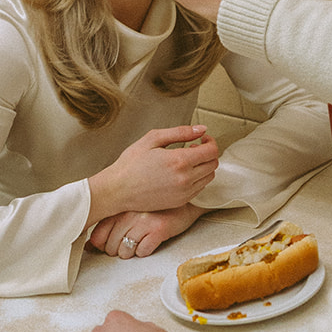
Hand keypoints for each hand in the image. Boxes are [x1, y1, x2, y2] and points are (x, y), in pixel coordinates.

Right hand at [87, 125, 218, 225]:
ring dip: (203, 167)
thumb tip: (201, 129)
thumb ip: (180, 132)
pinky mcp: (180, 202)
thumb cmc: (131, 163)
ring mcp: (184, 193)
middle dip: (208, 153)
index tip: (202, 139)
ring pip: (208, 178)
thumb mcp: (153, 139)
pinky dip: (197, 179)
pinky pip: (199, 189)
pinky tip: (181, 173)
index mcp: (179, 161)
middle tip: (194, 147)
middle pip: (213, 165)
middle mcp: (185, 179)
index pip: (212, 151)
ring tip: (186, 160)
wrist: (118, 190)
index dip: (210, 142)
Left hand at [88, 203, 204, 258]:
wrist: (185, 200)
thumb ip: (109, 224)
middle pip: (110, 247)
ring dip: (131, 252)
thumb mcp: (130, 209)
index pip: (97, 235)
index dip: (102, 245)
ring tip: (141, 240)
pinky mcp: (159, 229)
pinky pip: (143, 252)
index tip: (109, 244)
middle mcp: (128, 213)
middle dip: (118, 250)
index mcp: (119, 206)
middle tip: (131, 241)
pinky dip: (145, 251)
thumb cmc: (156, 206)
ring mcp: (143, 221)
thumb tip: (89, 246)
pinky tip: (151, 240)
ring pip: (124, 252)